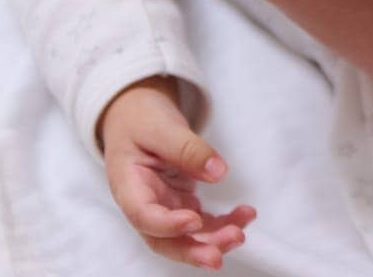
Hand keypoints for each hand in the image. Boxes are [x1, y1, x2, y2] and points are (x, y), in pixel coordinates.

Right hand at [98, 77, 256, 270]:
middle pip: (163, 240)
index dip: (167, 225)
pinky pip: (202, 223)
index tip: (193, 219)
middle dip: (191, 250)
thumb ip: (187, 149)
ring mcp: (163, 207)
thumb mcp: (161, 126)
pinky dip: (223, 224)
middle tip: (219, 255)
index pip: (143, 215)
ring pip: (185, 237)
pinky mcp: (180, 205)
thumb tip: (218, 171)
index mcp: (127, 186)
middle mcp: (144, 204)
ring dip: (212, 241)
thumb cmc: (141, 120)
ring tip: (240, 233)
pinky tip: (244, 216)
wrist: (137, 117)